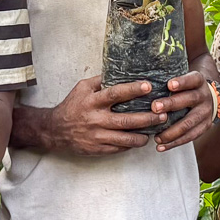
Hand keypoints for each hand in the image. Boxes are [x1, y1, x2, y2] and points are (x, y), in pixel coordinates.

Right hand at [41, 75, 160, 154]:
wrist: (55, 130)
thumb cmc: (73, 105)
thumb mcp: (82, 88)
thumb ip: (101, 81)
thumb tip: (120, 70)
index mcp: (92, 101)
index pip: (115, 94)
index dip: (133, 89)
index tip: (148, 86)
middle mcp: (95, 119)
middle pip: (126, 120)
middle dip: (147, 118)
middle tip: (163, 114)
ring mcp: (97, 136)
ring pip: (125, 139)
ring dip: (143, 135)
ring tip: (157, 130)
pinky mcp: (98, 149)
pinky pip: (119, 148)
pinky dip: (132, 144)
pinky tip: (141, 139)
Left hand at [149, 70, 214, 151]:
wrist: (209, 98)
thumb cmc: (186, 88)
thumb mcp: (183, 80)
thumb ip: (168, 82)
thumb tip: (143, 84)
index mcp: (198, 81)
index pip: (192, 79)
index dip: (182, 82)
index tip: (169, 84)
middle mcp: (204, 96)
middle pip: (189, 99)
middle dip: (171, 104)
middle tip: (155, 107)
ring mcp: (206, 113)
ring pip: (189, 123)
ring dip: (171, 131)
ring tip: (156, 137)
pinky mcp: (205, 127)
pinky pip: (190, 137)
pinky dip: (174, 143)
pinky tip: (161, 147)